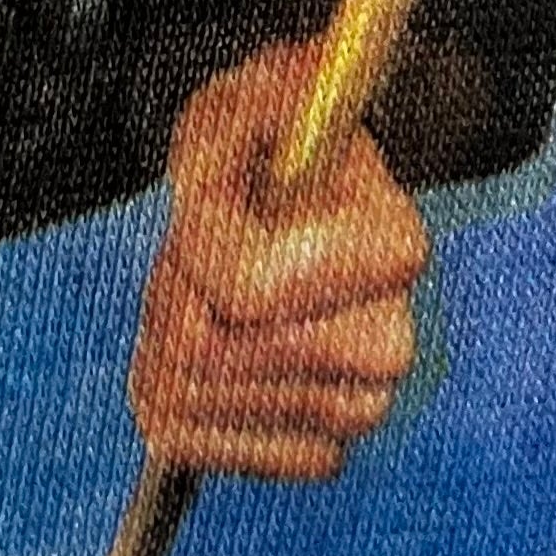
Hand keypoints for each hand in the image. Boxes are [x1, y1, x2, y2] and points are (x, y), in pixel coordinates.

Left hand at [131, 36, 429, 481]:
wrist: (292, 214)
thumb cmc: (271, 149)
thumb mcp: (248, 100)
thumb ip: (246, 111)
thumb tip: (260, 122)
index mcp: (394, 251)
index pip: (243, 289)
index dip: (192, 245)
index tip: (203, 203)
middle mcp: (391, 344)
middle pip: (204, 350)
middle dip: (169, 292)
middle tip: (192, 254)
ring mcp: (357, 412)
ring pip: (186, 396)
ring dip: (160, 339)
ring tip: (200, 292)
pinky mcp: (316, 455)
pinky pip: (189, 447)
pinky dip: (166, 398)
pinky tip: (198, 355)